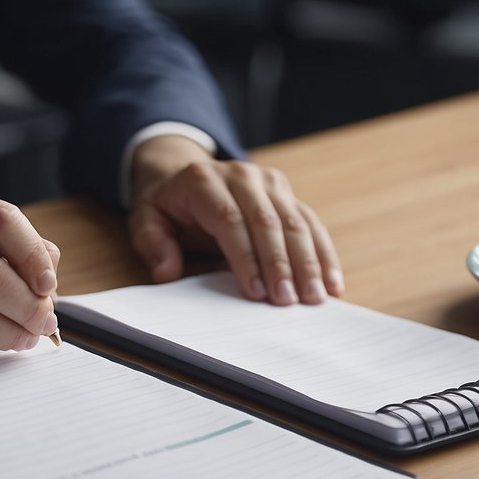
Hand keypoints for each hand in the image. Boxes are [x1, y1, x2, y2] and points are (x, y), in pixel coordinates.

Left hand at [127, 135, 342, 304]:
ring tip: (316, 298)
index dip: (245, 257)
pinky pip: (310, 224)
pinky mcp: (286, 194)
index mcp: (204, 181)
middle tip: (290, 302)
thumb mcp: (146, 221)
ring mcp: (268, 182)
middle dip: (281, 265)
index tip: (255, 292)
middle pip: (267, 221)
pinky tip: (333, 282)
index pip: (230, 220)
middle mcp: (241, 176)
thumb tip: (167, 272)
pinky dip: (323, 255)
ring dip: (308, 263)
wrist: (182, 175)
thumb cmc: (166, 207)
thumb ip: (153, 245)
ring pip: (295, 222)